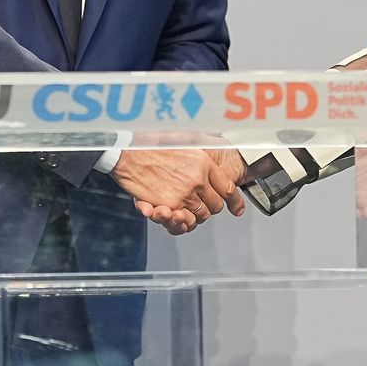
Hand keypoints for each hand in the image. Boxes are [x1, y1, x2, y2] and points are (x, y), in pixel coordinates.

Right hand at [112, 147, 241, 234]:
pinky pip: (184, 220)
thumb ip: (202, 158)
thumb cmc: (153, 146)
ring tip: (184, 207)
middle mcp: (198, 179)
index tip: (237, 209)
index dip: (235, 201)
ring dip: (194, 215)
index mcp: (204, 163)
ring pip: (201, 215)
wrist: (129, 153)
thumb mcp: (185, 144)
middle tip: (200, 204)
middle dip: (209, 208)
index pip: (228, 187)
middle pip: (215, 205)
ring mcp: (184, 193)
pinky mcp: (170, 204)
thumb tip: (217, 161)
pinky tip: (175, 212)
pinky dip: (181, 220)